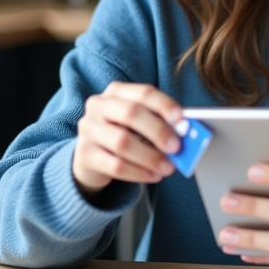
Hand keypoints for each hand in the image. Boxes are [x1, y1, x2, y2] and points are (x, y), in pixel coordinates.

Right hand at [72, 82, 182, 196]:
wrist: (92, 157)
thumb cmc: (124, 134)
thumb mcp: (140, 124)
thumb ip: (160, 124)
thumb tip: (185, 134)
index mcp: (116, 92)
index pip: (143, 93)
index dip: (164, 105)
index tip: (182, 120)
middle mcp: (98, 105)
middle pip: (130, 113)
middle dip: (157, 130)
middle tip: (176, 147)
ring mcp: (88, 129)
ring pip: (122, 142)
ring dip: (150, 156)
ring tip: (168, 167)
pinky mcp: (84, 154)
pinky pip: (115, 165)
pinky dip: (139, 172)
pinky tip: (153, 176)